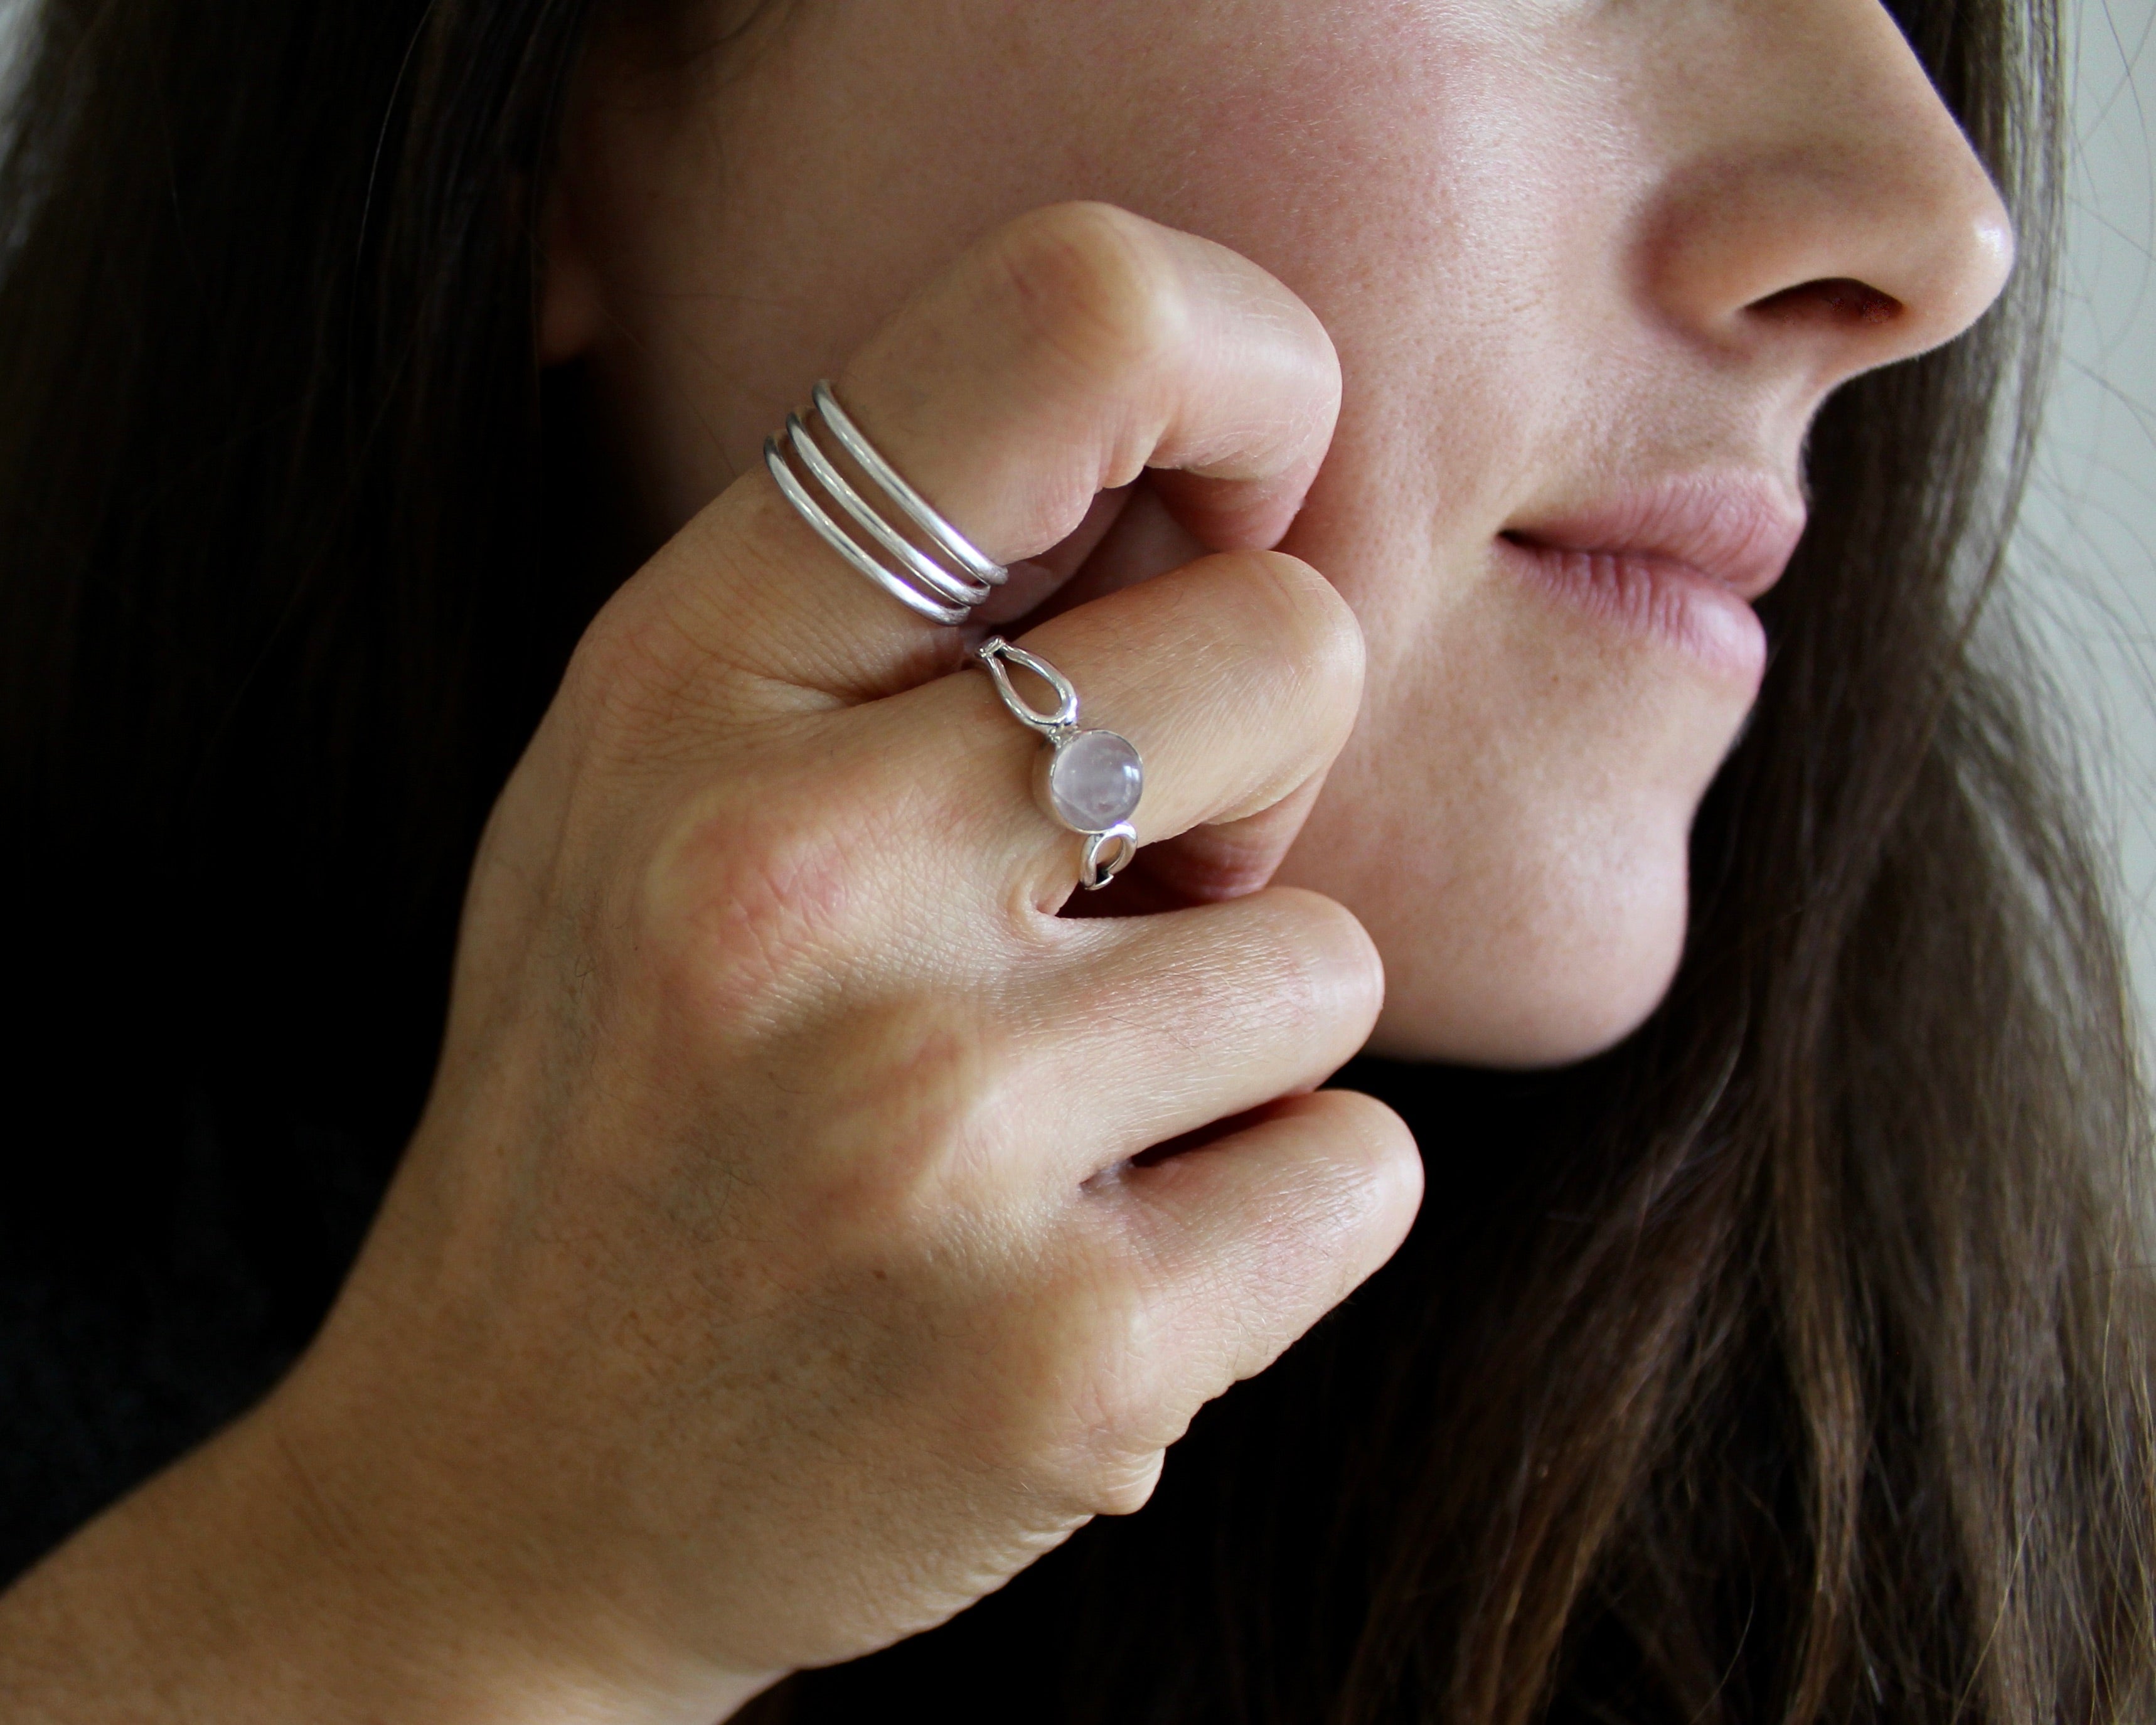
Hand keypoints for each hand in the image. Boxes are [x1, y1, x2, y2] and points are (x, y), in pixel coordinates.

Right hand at [0, 203, 1420, 1723]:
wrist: (506, 1487)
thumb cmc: (636, 1084)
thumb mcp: (662, 780)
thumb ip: (888, 611)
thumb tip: (1213, 473)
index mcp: (694, 679)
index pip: (1065, 337)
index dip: (1242, 376)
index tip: (1240, 500)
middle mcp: (797, 873)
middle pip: (1294, 644)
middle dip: (1252, 782)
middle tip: (1113, 901)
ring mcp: (927, 1122)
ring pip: (1332, 956)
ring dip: (1231, 1042)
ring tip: (1044, 1125)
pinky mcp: (1063, 1356)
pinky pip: (1358, 1170)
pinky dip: (1271, 1214)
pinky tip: (1094, 1257)